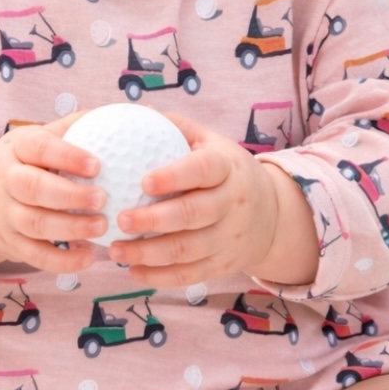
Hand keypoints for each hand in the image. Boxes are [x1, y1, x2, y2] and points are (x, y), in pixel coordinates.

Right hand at [0, 116, 106, 272]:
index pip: (39, 148)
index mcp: (17, 149)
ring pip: (33, 223)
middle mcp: (6, 180)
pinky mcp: (9, 243)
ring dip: (69, 228)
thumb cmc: (26, 162)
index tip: (97, 165)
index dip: (67, 156)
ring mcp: (5, 214)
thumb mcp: (38, 138)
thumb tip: (114, 114)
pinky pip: (34, 255)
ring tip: (101, 227)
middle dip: (69, 195)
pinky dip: (61, 261)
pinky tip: (88, 257)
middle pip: (32, 188)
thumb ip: (72, 128)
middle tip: (102, 199)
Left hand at [108, 113, 284, 286]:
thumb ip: (178, 128)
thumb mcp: (213, 143)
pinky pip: (190, 274)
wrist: (273, 215)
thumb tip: (136, 112)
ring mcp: (230, 237)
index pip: (203, 170)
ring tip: (116, 250)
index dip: (175, 176)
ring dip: (148, 253)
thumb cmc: (228, 172)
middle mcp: (232, 203)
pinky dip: (159, 276)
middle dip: (154, 220)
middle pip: (193, 214)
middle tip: (120, 220)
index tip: (143, 182)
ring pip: (188, 249)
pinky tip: (132, 270)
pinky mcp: (224, 264)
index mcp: (228, 168)